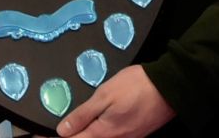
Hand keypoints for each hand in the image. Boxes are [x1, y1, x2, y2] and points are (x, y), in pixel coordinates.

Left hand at [57, 66, 173, 137]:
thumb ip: (83, 114)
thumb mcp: (105, 95)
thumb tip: (63, 130)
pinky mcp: (134, 135)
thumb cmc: (136, 86)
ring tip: (68, 131)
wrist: (170, 87)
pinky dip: (95, 136)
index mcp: (104, 133)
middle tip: (48, 136)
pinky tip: (90, 130)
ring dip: (82, 137)